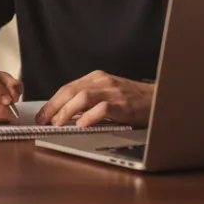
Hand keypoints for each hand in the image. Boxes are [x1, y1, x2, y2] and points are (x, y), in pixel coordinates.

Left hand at [35, 71, 153, 126]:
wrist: (161, 99)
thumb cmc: (134, 100)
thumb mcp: (108, 93)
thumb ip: (89, 100)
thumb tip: (65, 115)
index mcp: (96, 78)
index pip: (67, 87)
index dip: (52, 102)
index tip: (42, 114)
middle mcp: (102, 81)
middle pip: (70, 91)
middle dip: (53, 106)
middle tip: (43, 121)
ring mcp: (113, 91)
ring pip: (82, 97)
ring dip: (66, 111)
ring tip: (57, 124)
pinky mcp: (123, 104)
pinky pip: (102, 109)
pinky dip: (89, 117)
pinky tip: (81, 125)